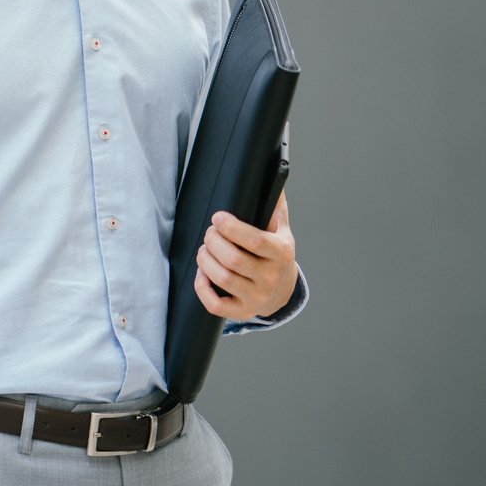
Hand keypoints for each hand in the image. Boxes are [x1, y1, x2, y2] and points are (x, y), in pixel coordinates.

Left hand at [194, 191, 297, 321]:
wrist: (283, 290)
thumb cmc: (275, 252)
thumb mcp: (280, 228)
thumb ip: (274, 204)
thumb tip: (273, 174)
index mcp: (281, 252)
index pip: (254, 240)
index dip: (231, 228)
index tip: (217, 218)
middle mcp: (271, 277)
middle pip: (233, 259)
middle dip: (213, 241)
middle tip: (209, 234)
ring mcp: (257, 297)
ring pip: (222, 278)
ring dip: (205, 260)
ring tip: (204, 250)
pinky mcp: (242, 311)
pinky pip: (215, 304)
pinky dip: (202, 287)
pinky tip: (203, 273)